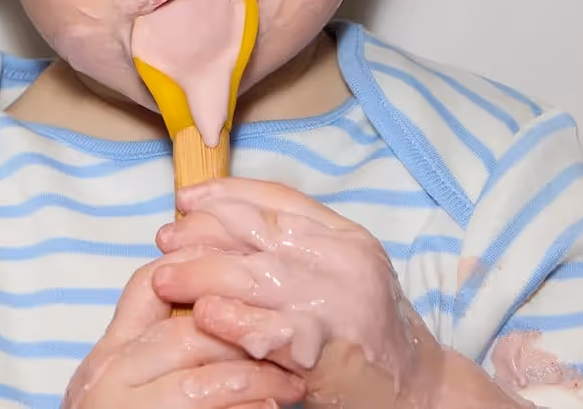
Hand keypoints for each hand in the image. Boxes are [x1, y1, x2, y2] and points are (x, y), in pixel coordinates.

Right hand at [62, 246, 307, 408]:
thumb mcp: (122, 379)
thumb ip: (152, 344)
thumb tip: (211, 303)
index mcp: (108, 353)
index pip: (146, 287)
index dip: (198, 267)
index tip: (248, 269)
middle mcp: (109, 376)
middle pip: (183, 334)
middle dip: (244, 336)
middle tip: (289, 341)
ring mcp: (124, 408)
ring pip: (199, 385)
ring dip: (256, 381)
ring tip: (291, 385)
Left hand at [152, 178, 485, 408]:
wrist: (418, 390)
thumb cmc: (366, 333)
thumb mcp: (339, 274)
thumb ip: (293, 247)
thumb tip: (222, 222)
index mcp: (345, 236)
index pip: (277, 199)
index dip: (225, 194)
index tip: (186, 199)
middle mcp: (343, 260)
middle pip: (256, 232)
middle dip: (201, 233)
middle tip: (164, 241)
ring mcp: (338, 302)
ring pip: (252, 275)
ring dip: (199, 274)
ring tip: (164, 279)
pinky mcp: (329, 347)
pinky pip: (269, 328)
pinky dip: (232, 319)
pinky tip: (203, 315)